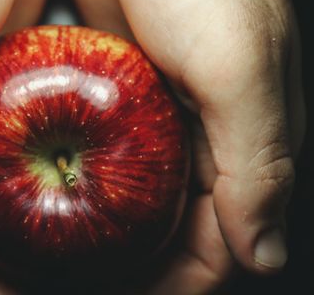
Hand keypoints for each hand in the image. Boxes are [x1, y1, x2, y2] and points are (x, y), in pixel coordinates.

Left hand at [74, 0, 304, 292]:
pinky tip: (69, 200)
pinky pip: (122, 162)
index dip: (183, 279)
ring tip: (72, 255)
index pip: (228, 240)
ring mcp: (170, 119)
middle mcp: (213, 136)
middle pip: (184, 229)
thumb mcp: (240, 60)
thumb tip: (264, 253)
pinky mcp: (134, 98)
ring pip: (150, 200)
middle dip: (142, 262)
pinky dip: (99, 188)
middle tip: (87, 280)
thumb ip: (260, 158)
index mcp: (251, 139)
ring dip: (118, 232)